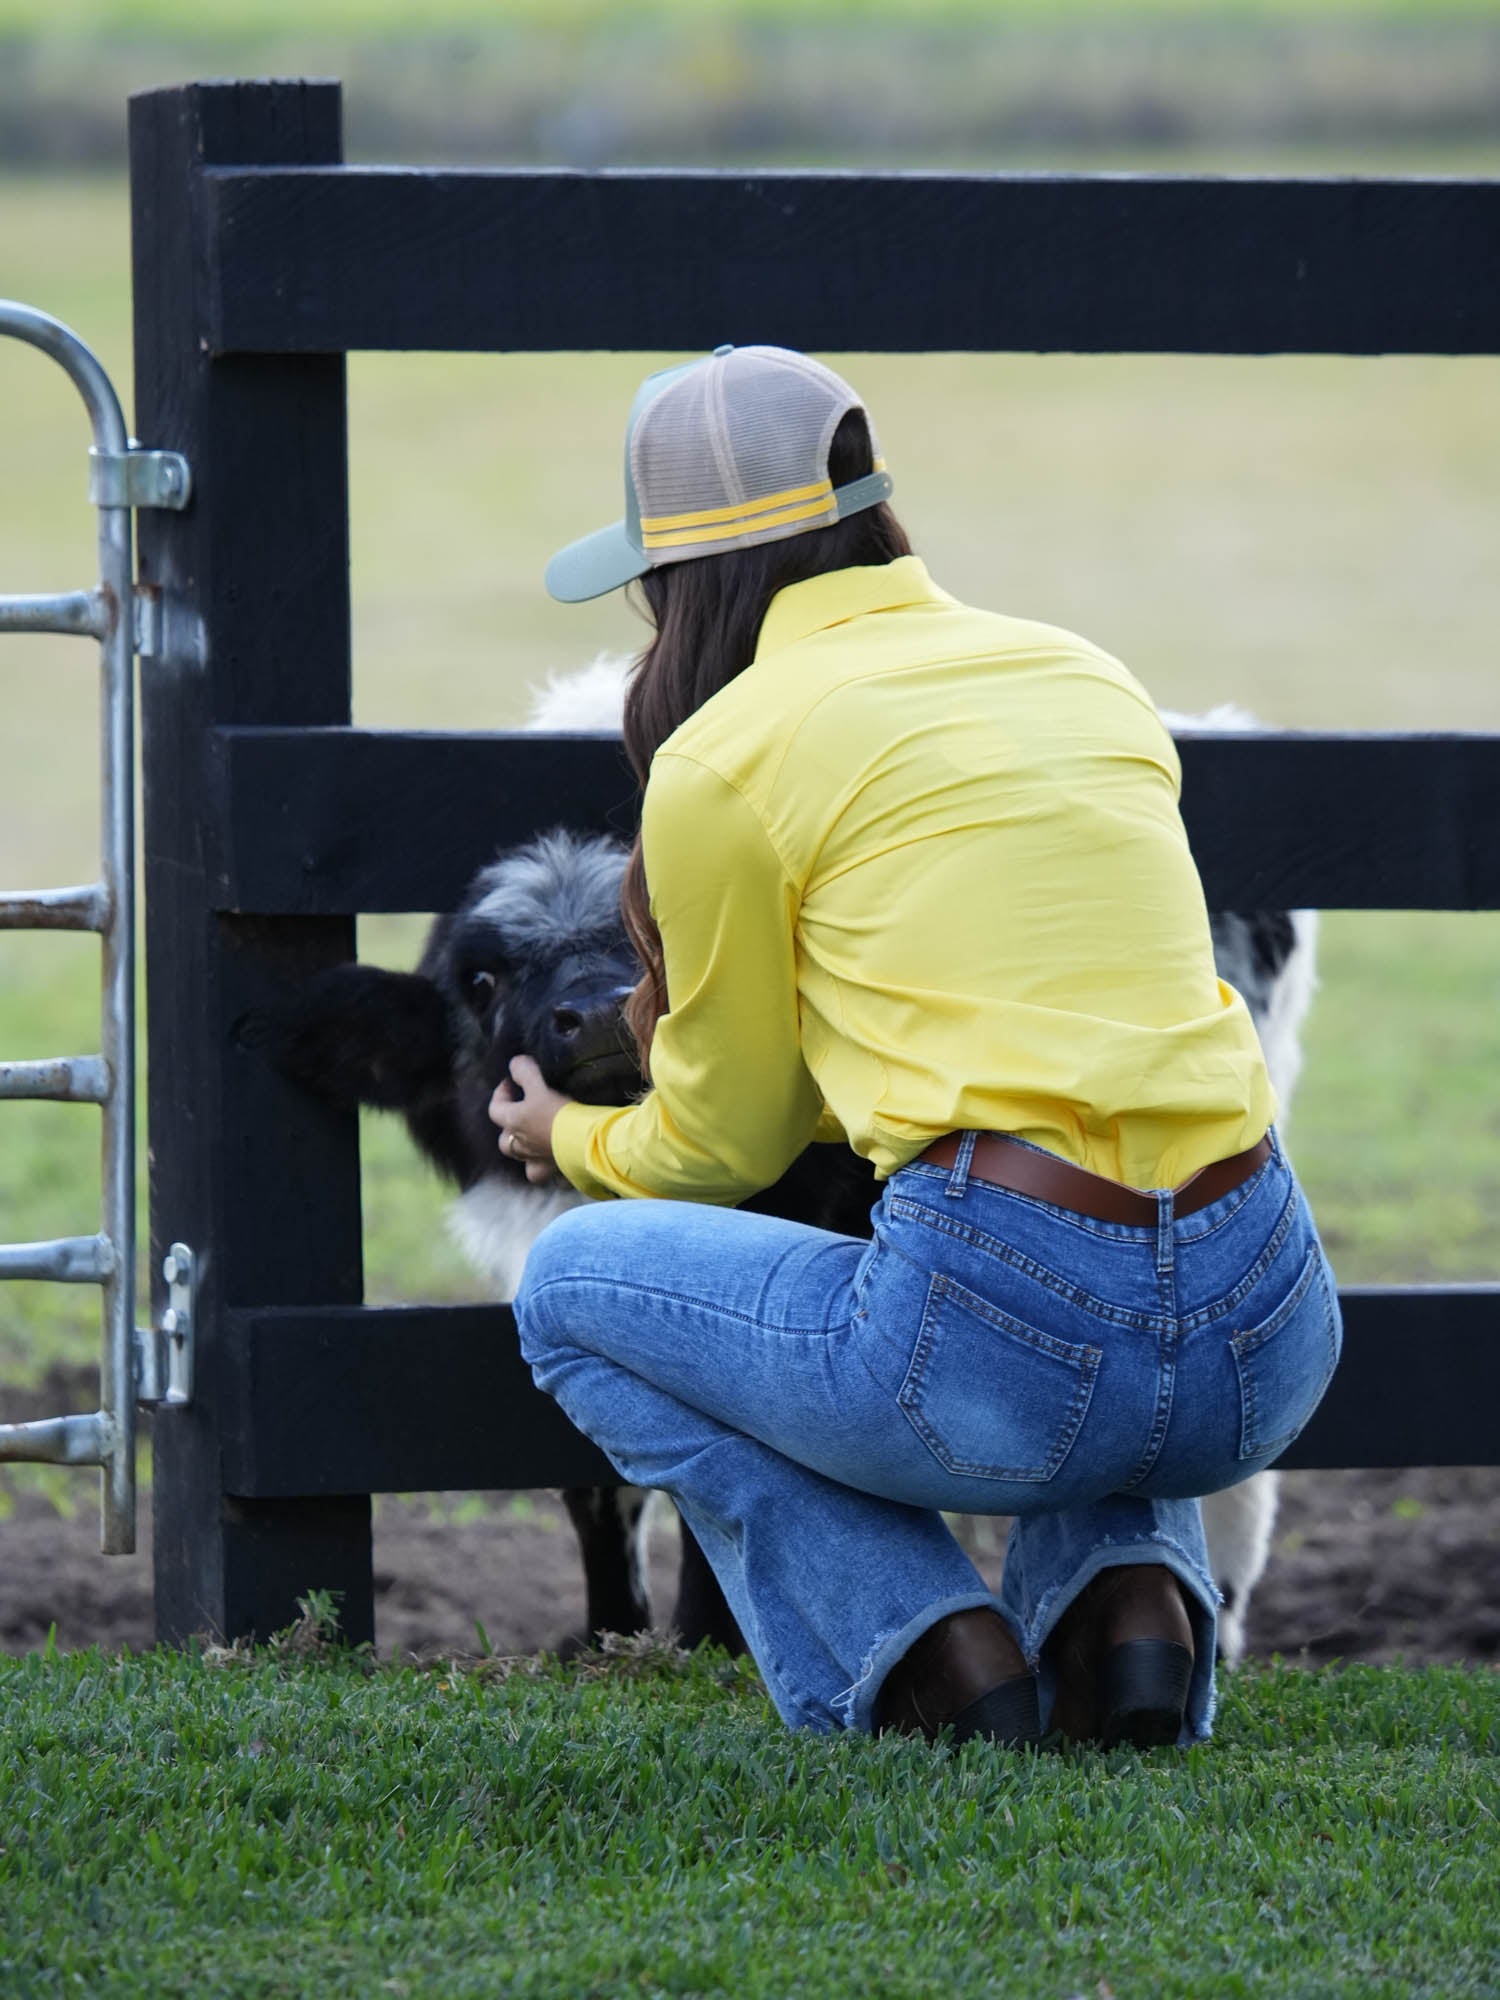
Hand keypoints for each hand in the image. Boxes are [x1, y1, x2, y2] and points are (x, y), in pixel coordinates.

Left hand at [488, 1055, 570, 1184]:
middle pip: (504, 1139)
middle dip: (509, 1126)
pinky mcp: (553, 1170)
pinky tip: (552, 1160)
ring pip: (520, 1157)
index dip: (501, 1093)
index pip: (495, 1108)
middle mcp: (520, 1145)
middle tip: (524, 1113)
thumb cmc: (559, 1112)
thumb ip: (524, 1072)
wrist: (583, 1141)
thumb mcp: (540, 1085)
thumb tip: (515, 1064)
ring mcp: (535, 1160)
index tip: (513, 1082)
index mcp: (514, 1122)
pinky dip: (545, 1167)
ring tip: (535, 1138)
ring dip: (523, 1148)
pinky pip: (543, 1173)